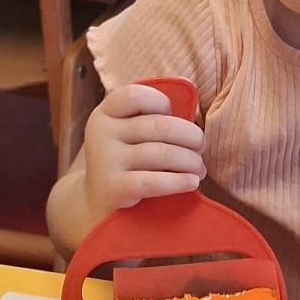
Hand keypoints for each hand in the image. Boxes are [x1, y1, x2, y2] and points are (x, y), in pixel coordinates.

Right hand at [83, 83, 205, 217]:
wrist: (98, 203)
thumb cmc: (127, 162)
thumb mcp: (129, 134)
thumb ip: (151, 119)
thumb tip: (193, 115)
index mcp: (106, 113)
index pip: (138, 96)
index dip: (163, 104)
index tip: (173, 120)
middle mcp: (101, 133)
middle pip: (160, 126)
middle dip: (191, 137)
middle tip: (200, 148)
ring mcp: (105, 160)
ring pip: (162, 153)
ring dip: (191, 161)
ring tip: (200, 169)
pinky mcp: (112, 188)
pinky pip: (153, 181)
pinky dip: (179, 181)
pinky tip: (192, 182)